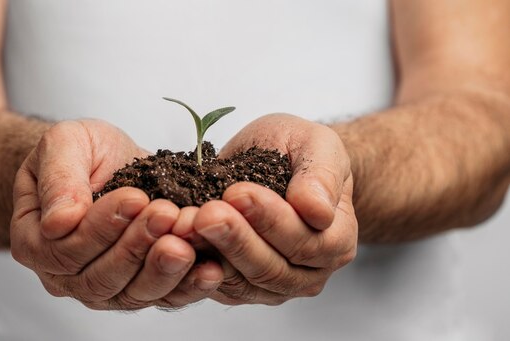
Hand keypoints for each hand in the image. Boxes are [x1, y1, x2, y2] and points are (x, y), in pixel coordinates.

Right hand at [10, 119, 222, 309]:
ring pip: (132, 293)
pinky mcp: (141, 286)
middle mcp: (67, 275)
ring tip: (186, 243)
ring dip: (162, 269)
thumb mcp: (64, 145)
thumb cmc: (81, 152)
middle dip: (136, 246)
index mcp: (36, 241)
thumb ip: (59, 179)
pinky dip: (188, 285)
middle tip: (166, 215)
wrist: (107, 161)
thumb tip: (59, 222)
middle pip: (99, 278)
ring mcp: (105, 286)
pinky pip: (164, 296)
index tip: (134, 197)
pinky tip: (210, 268)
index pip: (65, 248)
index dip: (101, 227)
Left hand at [193, 113, 357, 304]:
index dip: (270, 219)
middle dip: (235, 239)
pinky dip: (194, 264)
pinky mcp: (238, 287)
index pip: (305, 242)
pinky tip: (176, 239)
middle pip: (270, 268)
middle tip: (205, 213)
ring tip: (186, 223)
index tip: (238, 192)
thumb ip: (321, 174)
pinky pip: (215, 284)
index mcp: (336, 240)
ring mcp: (273, 286)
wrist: (275, 161)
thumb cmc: (298, 151)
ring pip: (240, 281)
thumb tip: (317, 210)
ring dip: (211, 253)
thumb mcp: (317, 144)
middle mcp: (308, 273)